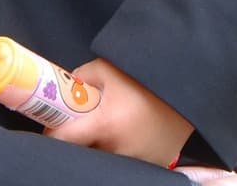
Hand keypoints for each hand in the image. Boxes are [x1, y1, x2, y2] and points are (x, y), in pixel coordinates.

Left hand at [43, 57, 192, 166]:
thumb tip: (66, 90)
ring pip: (102, 158)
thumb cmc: (145, 76)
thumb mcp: (107, 68)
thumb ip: (81, 78)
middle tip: (80, 121)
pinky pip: (121, 161)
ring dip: (100, 144)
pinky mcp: (148, 168)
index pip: (63, 139)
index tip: (49, 125)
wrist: (187, 88)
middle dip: (79, 139)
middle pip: (83, 152)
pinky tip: (128, 132)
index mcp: (105, 124)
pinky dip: (119, 149)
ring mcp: (134, 163)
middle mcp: (118, 150)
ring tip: (110, 124)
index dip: (51, 132)